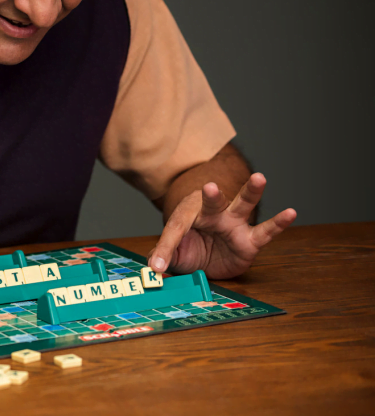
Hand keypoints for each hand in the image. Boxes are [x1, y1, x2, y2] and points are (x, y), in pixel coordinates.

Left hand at [149, 173, 296, 279]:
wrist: (207, 253)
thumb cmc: (189, 247)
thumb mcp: (174, 254)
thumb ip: (163, 256)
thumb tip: (154, 267)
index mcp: (188, 215)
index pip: (176, 229)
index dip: (165, 247)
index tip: (157, 264)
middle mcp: (213, 214)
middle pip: (212, 202)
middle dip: (211, 196)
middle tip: (210, 187)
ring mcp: (234, 223)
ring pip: (243, 204)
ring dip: (251, 191)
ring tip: (259, 178)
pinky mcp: (251, 239)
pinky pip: (266, 231)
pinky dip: (279, 223)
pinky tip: (290, 212)